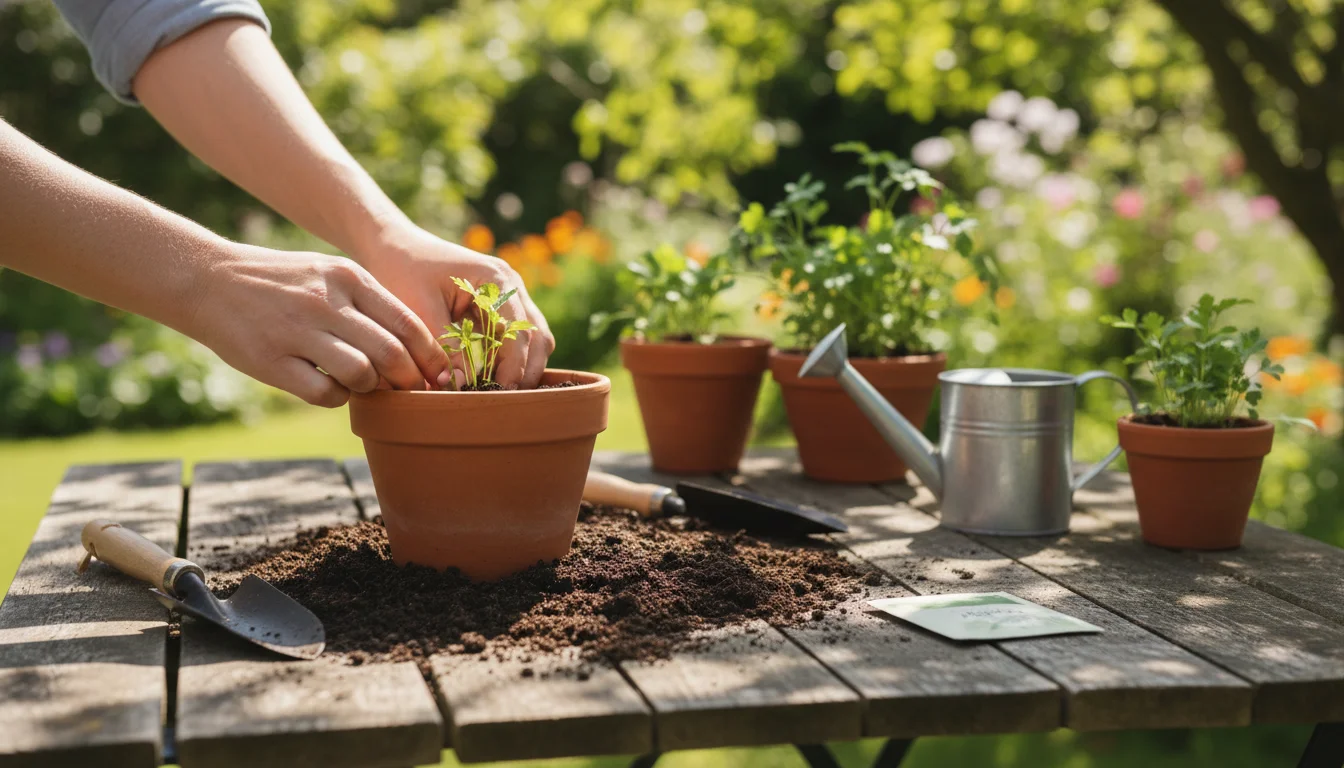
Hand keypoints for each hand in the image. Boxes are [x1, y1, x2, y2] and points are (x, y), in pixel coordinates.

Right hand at [186, 244, 450, 405]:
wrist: (207, 279)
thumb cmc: (280, 282)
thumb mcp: (327, 273)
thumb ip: (367, 302)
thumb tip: (414, 345)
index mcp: (347, 277)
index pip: (406, 322)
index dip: (429, 355)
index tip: (439, 374)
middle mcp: (326, 302)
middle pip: (391, 353)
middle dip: (409, 380)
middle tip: (411, 391)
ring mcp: (297, 331)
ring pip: (362, 374)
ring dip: (371, 388)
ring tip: (363, 384)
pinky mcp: (272, 361)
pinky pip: (325, 393)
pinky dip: (337, 398)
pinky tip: (331, 389)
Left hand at [357, 224, 554, 388]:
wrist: (392, 247)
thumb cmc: (402, 272)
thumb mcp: (420, 310)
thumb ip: (445, 347)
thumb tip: (461, 386)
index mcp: (497, 280)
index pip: (519, 330)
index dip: (513, 366)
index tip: (499, 393)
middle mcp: (512, 287)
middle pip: (537, 338)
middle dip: (525, 372)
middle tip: (503, 401)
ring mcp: (510, 297)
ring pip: (534, 341)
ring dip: (520, 368)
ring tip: (496, 394)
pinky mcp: (499, 309)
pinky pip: (516, 340)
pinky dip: (508, 362)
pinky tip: (488, 380)